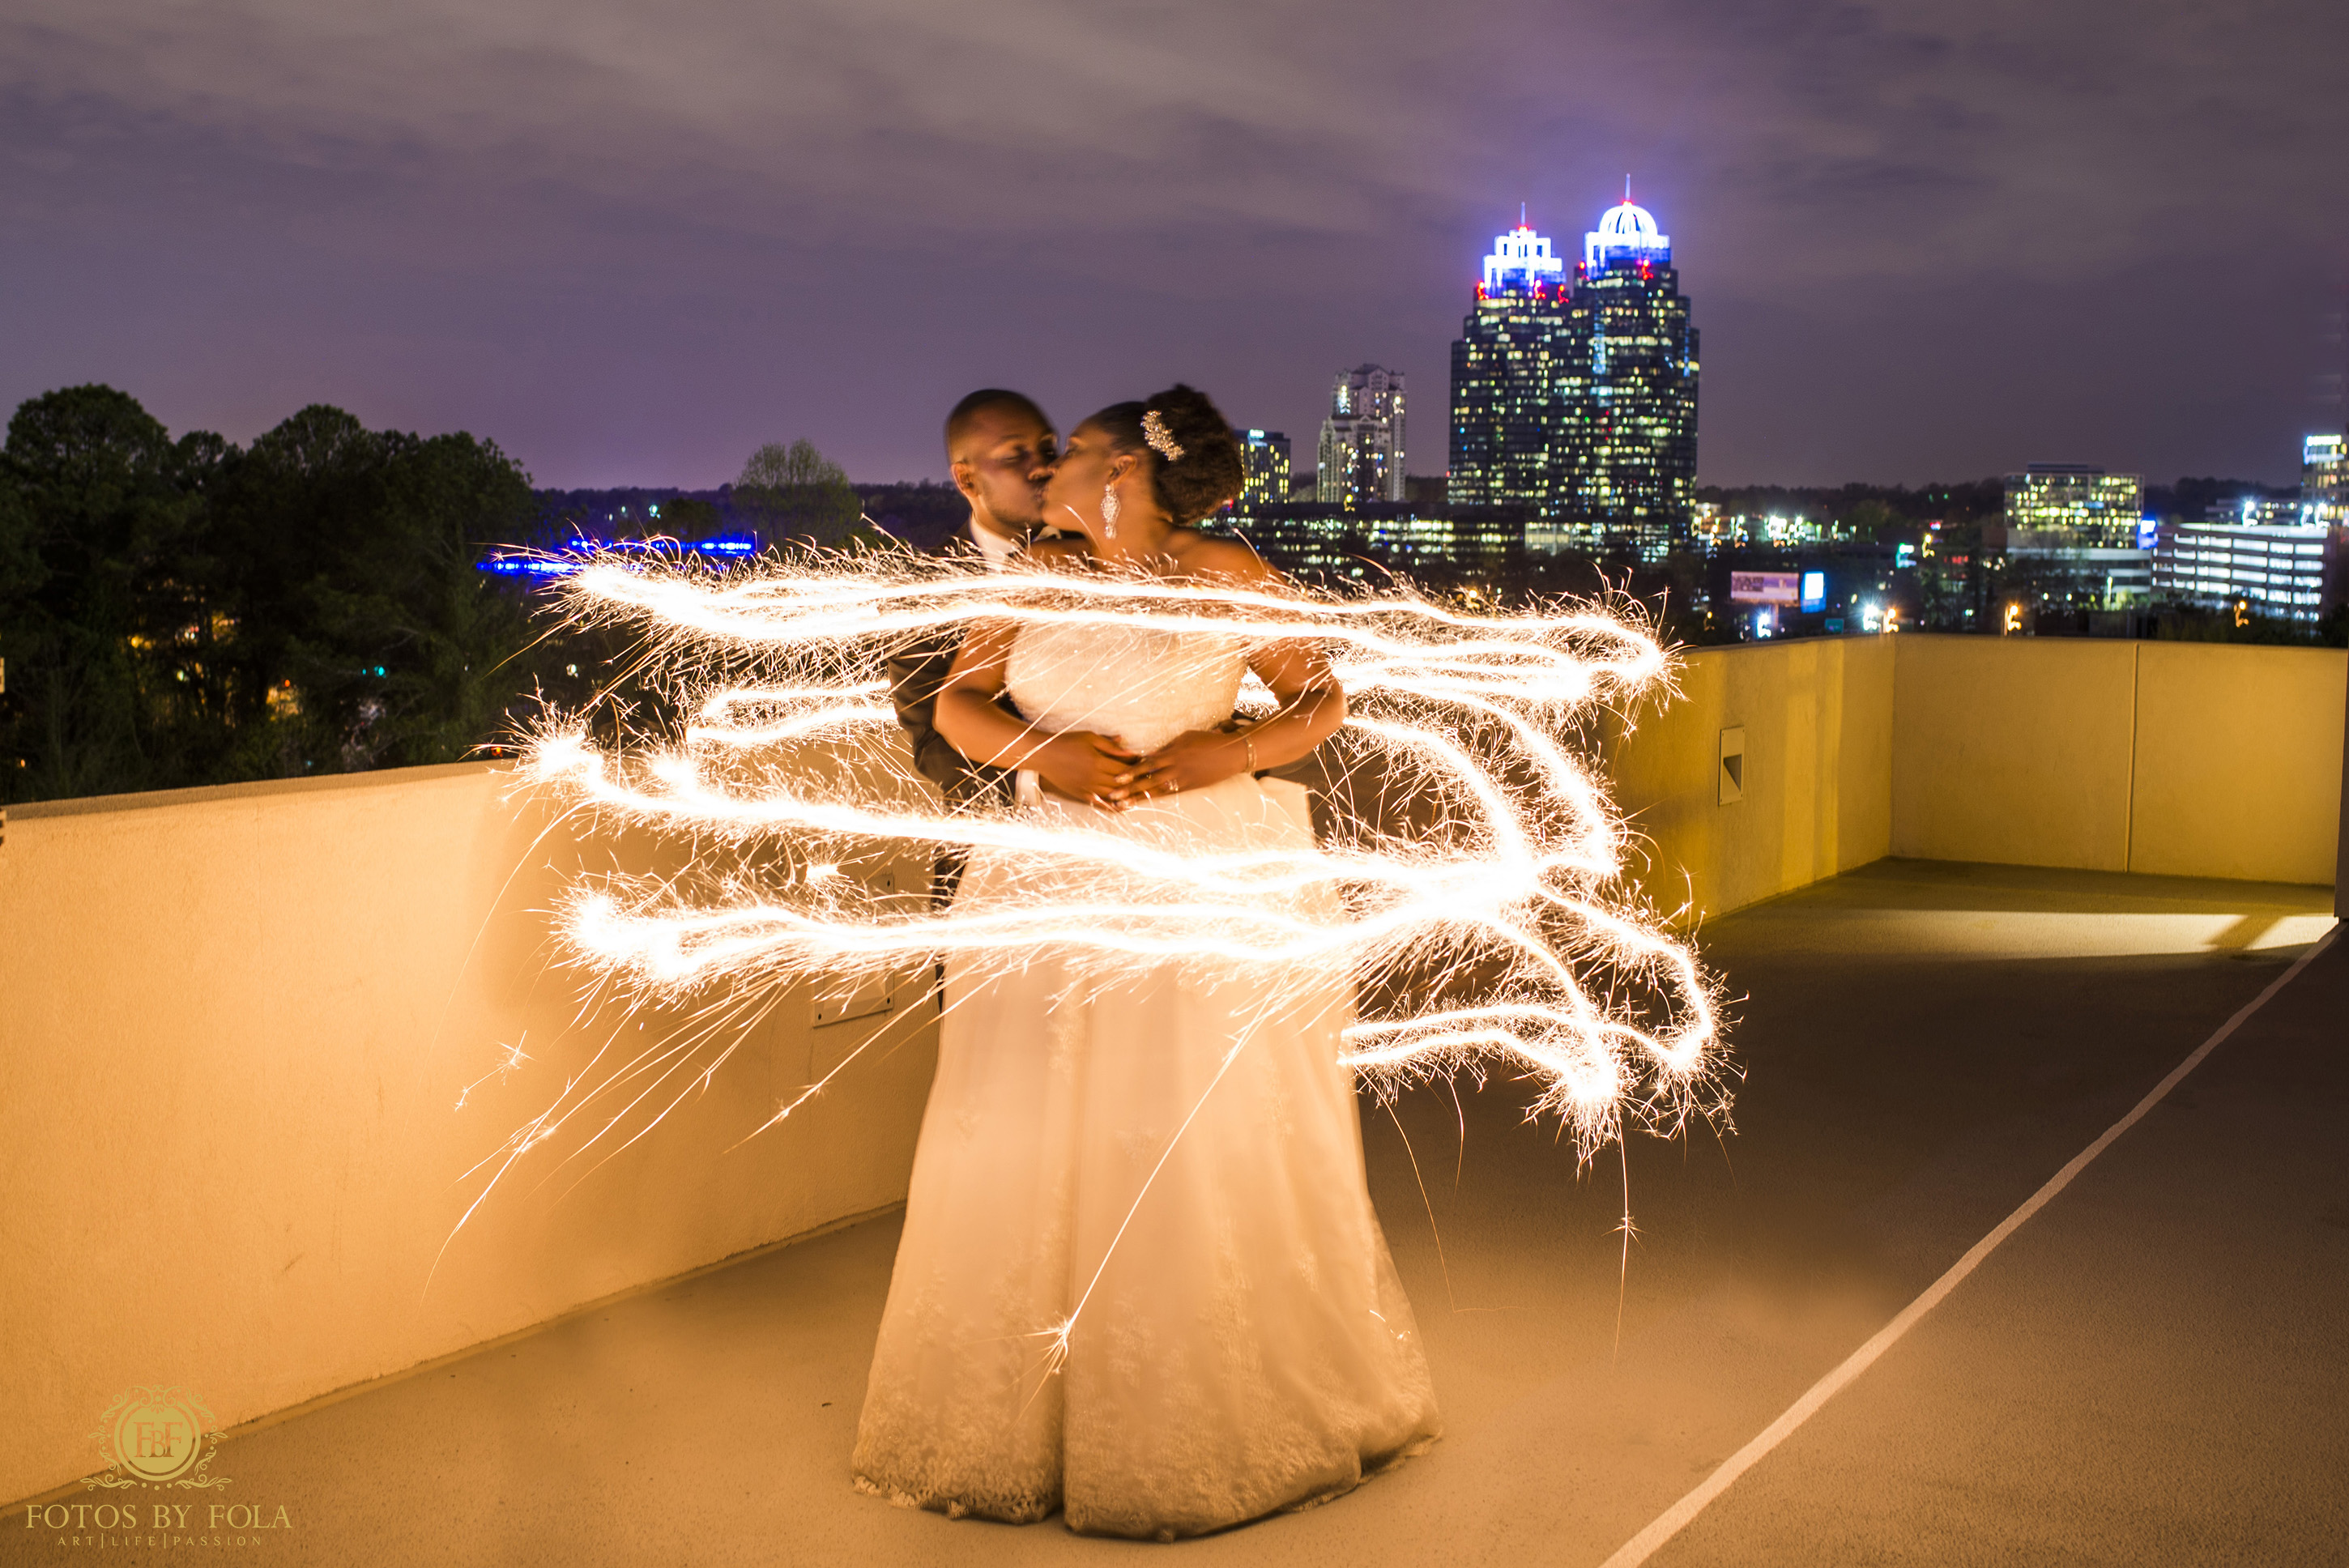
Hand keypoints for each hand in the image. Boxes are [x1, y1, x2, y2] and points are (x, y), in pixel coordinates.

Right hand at [1032, 730, 1142, 803]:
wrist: (1044, 755)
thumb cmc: (1067, 742)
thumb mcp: (1089, 738)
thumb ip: (1110, 745)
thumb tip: (1129, 748)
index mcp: (1098, 762)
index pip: (1126, 768)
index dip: (1139, 768)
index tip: (1149, 766)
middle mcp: (1094, 778)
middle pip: (1123, 784)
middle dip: (1138, 783)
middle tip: (1151, 783)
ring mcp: (1088, 789)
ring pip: (1114, 796)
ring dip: (1129, 796)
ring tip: (1143, 795)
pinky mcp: (1081, 795)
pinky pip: (1101, 804)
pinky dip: (1114, 807)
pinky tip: (1124, 807)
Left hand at [1119, 728, 1248, 804]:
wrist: (1231, 753)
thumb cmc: (1207, 741)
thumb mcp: (1185, 737)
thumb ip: (1167, 747)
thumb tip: (1150, 755)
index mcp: (1173, 753)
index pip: (1147, 763)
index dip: (1131, 771)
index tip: (1116, 779)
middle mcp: (1175, 768)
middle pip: (1147, 780)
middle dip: (1129, 788)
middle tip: (1112, 796)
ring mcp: (1183, 779)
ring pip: (1156, 790)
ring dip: (1138, 798)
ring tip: (1123, 805)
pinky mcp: (1190, 787)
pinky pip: (1169, 794)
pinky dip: (1155, 798)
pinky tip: (1144, 803)